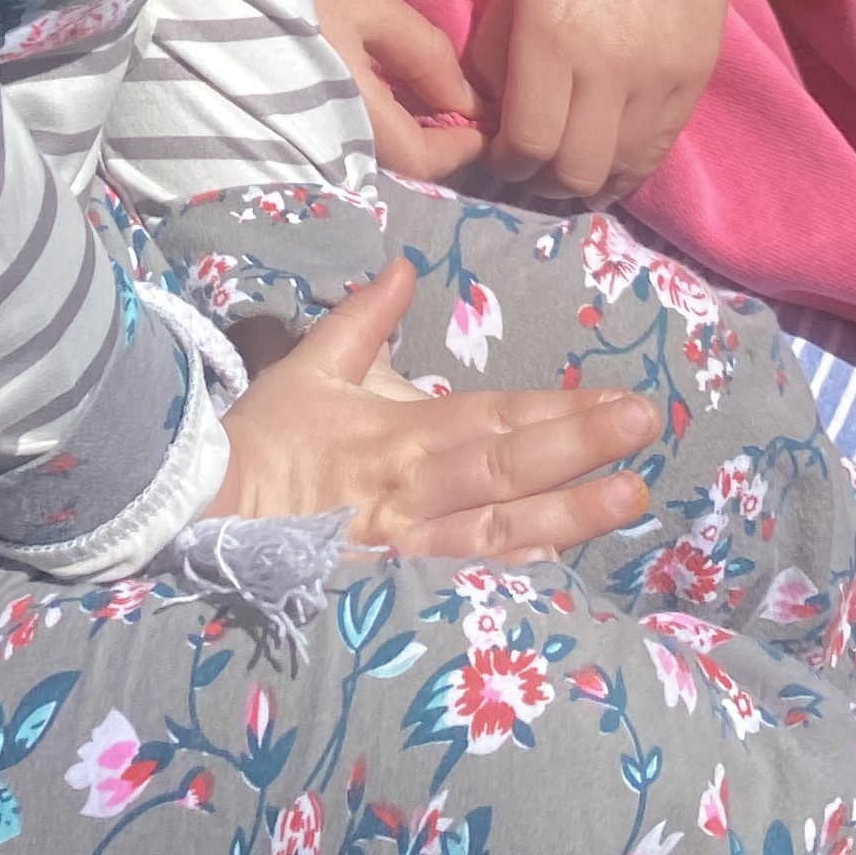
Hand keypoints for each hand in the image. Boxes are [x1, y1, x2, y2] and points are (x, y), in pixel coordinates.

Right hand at [208, 259, 656, 557]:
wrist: (210, 515)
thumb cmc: (267, 440)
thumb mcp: (309, 367)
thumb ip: (363, 319)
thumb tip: (405, 268)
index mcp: (399, 432)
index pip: (493, 417)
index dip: (559, 410)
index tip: (620, 400)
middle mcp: (416, 488)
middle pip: (508, 467)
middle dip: (581, 448)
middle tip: (645, 429)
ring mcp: (412, 545)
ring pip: (502, 529)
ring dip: (570, 515)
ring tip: (630, 500)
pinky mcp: (400, 585)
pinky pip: (467, 579)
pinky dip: (516, 572)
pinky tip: (563, 566)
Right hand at [304, 0, 487, 183]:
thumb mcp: (372, 7)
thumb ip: (426, 58)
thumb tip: (471, 105)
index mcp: (351, 115)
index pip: (424, 160)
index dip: (465, 147)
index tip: (491, 122)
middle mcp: (327, 138)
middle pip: (399, 162)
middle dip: (440, 143)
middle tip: (470, 110)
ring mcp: (304, 131)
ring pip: (374, 149)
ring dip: (410, 131)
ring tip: (436, 97)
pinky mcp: (289, 115)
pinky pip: (349, 132)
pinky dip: (380, 119)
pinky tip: (392, 91)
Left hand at [463, 0, 741, 204]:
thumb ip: (494, 50)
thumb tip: (487, 110)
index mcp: (551, 38)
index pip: (526, 143)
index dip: (505, 162)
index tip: (497, 153)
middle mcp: (609, 69)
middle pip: (573, 172)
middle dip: (541, 181)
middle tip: (529, 166)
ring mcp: (661, 78)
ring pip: (622, 171)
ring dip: (588, 180)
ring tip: (569, 165)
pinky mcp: (697, 78)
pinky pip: (660, 148)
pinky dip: (629, 162)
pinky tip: (609, 150)